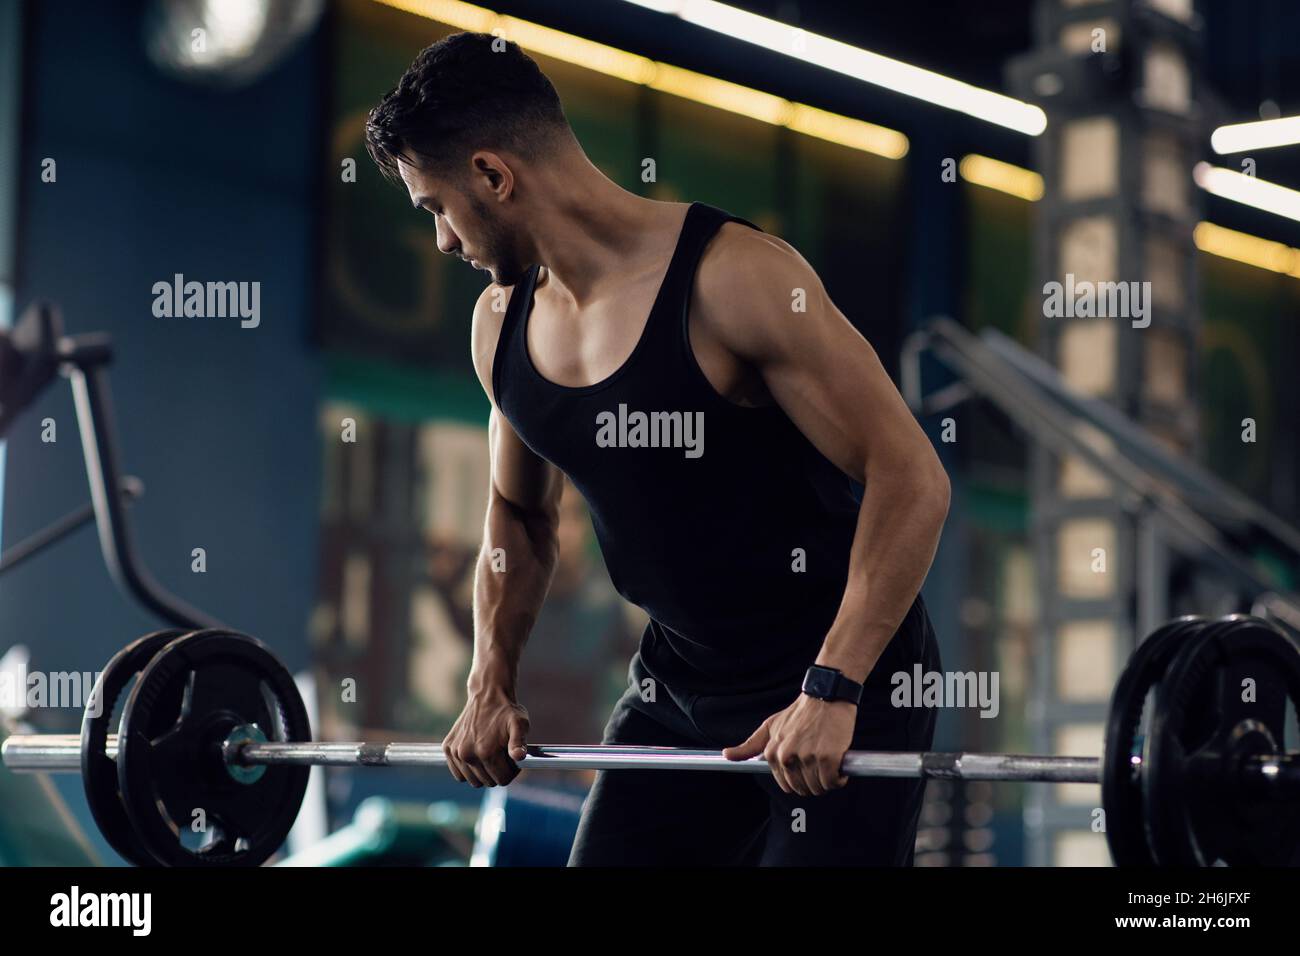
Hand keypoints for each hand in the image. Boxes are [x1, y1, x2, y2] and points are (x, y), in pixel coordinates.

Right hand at [441, 687, 529, 787]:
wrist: (486, 695)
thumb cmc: (506, 711)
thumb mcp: (519, 724)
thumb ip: (519, 743)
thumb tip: (519, 757)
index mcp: (486, 752)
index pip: (502, 780)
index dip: (511, 772)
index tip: (512, 760)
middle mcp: (468, 754)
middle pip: (487, 782)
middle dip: (498, 772)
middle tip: (502, 755)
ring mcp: (455, 752)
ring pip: (472, 781)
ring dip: (483, 772)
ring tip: (489, 754)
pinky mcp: (447, 748)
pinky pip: (458, 774)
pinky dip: (468, 770)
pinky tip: (476, 755)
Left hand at [723, 694, 855, 795]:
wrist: (825, 697)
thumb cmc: (799, 714)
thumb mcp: (770, 726)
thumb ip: (749, 745)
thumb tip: (727, 755)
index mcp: (772, 753)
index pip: (786, 785)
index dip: (799, 780)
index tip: (807, 768)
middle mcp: (787, 756)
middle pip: (802, 789)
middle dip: (813, 783)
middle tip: (820, 765)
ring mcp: (808, 757)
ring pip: (818, 788)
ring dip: (827, 781)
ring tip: (829, 762)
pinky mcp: (827, 757)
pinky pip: (833, 782)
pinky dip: (839, 778)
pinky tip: (839, 765)